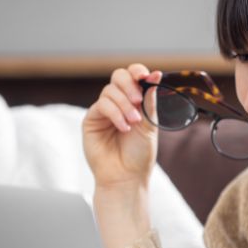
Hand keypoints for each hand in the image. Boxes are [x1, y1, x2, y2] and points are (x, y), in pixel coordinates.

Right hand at [83, 64, 161, 188]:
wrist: (126, 176)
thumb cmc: (139, 154)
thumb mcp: (150, 125)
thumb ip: (150, 101)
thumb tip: (156, 74)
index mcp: (135, 102)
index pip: (134, 77)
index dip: (138, 71)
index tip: (145, 77)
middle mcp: (119, 103)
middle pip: (118, 76)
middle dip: (129, 85)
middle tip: (138, 100)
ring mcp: (104, 110)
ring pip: (110, 91)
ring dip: (124, 104)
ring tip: (133, 122)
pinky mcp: (92, 119)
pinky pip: (102, 105)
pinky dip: (115, 113)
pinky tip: (123, 127)